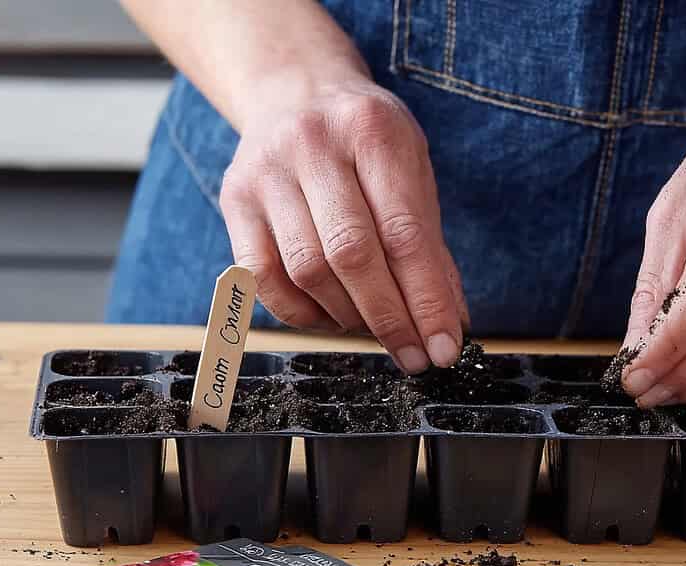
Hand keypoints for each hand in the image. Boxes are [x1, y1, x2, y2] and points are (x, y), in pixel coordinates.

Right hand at [219, 66, 468, 373]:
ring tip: (374, 326)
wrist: (294, 91)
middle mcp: (313, 145)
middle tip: (413, 355)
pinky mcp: (234, 199)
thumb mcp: (412, 171)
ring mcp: (266, 171)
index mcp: (373, 132)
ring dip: (347, 316)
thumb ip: (431, 245)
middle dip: (389, 318)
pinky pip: (262, 278)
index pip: (405, 234)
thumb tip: (451, 324)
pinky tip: (328, 315)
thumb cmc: (367, 143)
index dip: (426, 300)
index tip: (443, 348)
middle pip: (351, 255)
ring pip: (306, 270)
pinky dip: (300, 313)